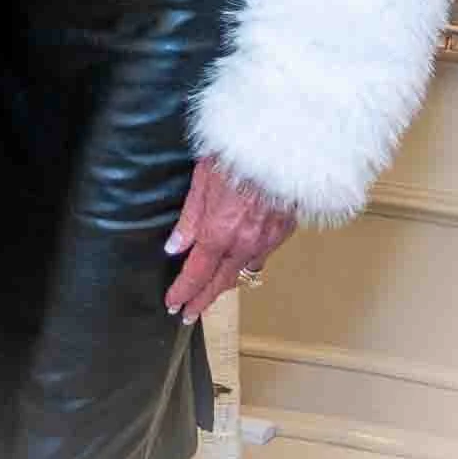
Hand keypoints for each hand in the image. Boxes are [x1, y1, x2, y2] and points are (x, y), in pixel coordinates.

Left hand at [163, 157, 295, 323]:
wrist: (285, 145)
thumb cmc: (238, 152)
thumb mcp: (203, 179)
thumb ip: (190, 218)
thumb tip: (175, 247)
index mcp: (220, 231)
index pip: (197, 273)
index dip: (183, 291)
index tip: (173, 304)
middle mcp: (244, 244)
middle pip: (221, 282)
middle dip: (203, 300)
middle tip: (189, 313)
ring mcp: (267, 241)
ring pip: (242, 272)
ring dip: (225, 285)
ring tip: (210, 293)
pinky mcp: (283, 232)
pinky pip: (260, 258)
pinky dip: (246, 266)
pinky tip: (238, 265)